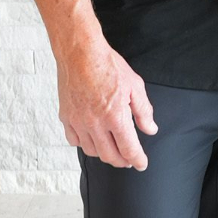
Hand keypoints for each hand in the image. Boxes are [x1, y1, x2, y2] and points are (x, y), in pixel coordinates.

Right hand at [57, 37, 157, 169]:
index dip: (137, 160)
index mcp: (115, 117)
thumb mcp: (135, 86)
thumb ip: (143, 111)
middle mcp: (95, 124)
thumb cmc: (108, 66)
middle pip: (110, 156)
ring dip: (104, 154)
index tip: (141, 164)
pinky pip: (74, 140)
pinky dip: (84, 144)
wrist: (80, 53)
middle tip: (129, 159)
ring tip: (112, 149)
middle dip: (122, 161)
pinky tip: (92, 139)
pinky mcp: (66, 117)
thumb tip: (150, 129)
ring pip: (92, 151)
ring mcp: (78, 122)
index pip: (129, 149)